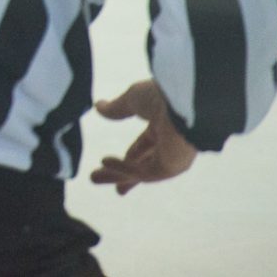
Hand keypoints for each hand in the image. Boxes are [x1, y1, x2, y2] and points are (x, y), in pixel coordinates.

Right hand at [90, 80, 198, 194]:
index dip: (126, 156)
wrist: (184, 101)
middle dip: (121, 174)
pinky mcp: (171, 167)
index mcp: (165, 127)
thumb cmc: (163, 95)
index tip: (106, 162)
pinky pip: (142, 171)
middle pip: (141, 164)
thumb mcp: (133, 99)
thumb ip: (117, 107)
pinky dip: (123, 168)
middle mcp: (170, 146)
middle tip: (102, 180)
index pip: (143, 146)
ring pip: (139, 171)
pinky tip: (104, 161)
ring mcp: (171, 158)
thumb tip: (99, 106)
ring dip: (116, 175)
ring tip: (93, 178)